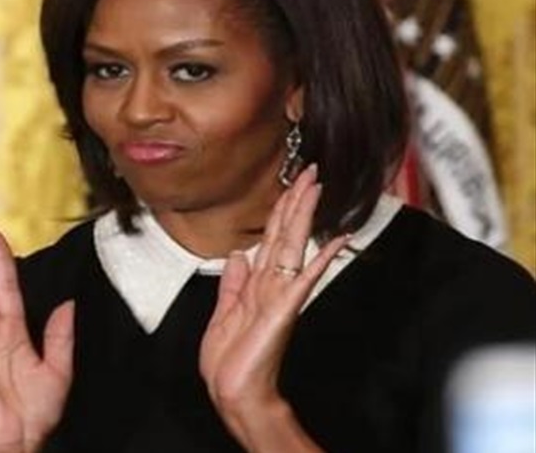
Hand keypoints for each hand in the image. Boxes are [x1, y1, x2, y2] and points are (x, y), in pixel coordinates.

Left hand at [199, 165, 349, 450]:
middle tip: (311, 170)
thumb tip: (238, 254)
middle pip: (286, 233)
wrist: (234, 390)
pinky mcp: (285, 310)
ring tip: (318, 187)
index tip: (291, 183)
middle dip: (297, 200)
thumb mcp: (223, 313)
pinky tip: (337, 239)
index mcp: (257, 284)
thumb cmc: (230, 360)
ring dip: (305, 215)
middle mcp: (273, 284)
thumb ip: (233, 283)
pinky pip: (305, 278)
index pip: (271, 237)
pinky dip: (321, 258)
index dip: (280, 208)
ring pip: (294, 245)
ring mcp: (281, 295)